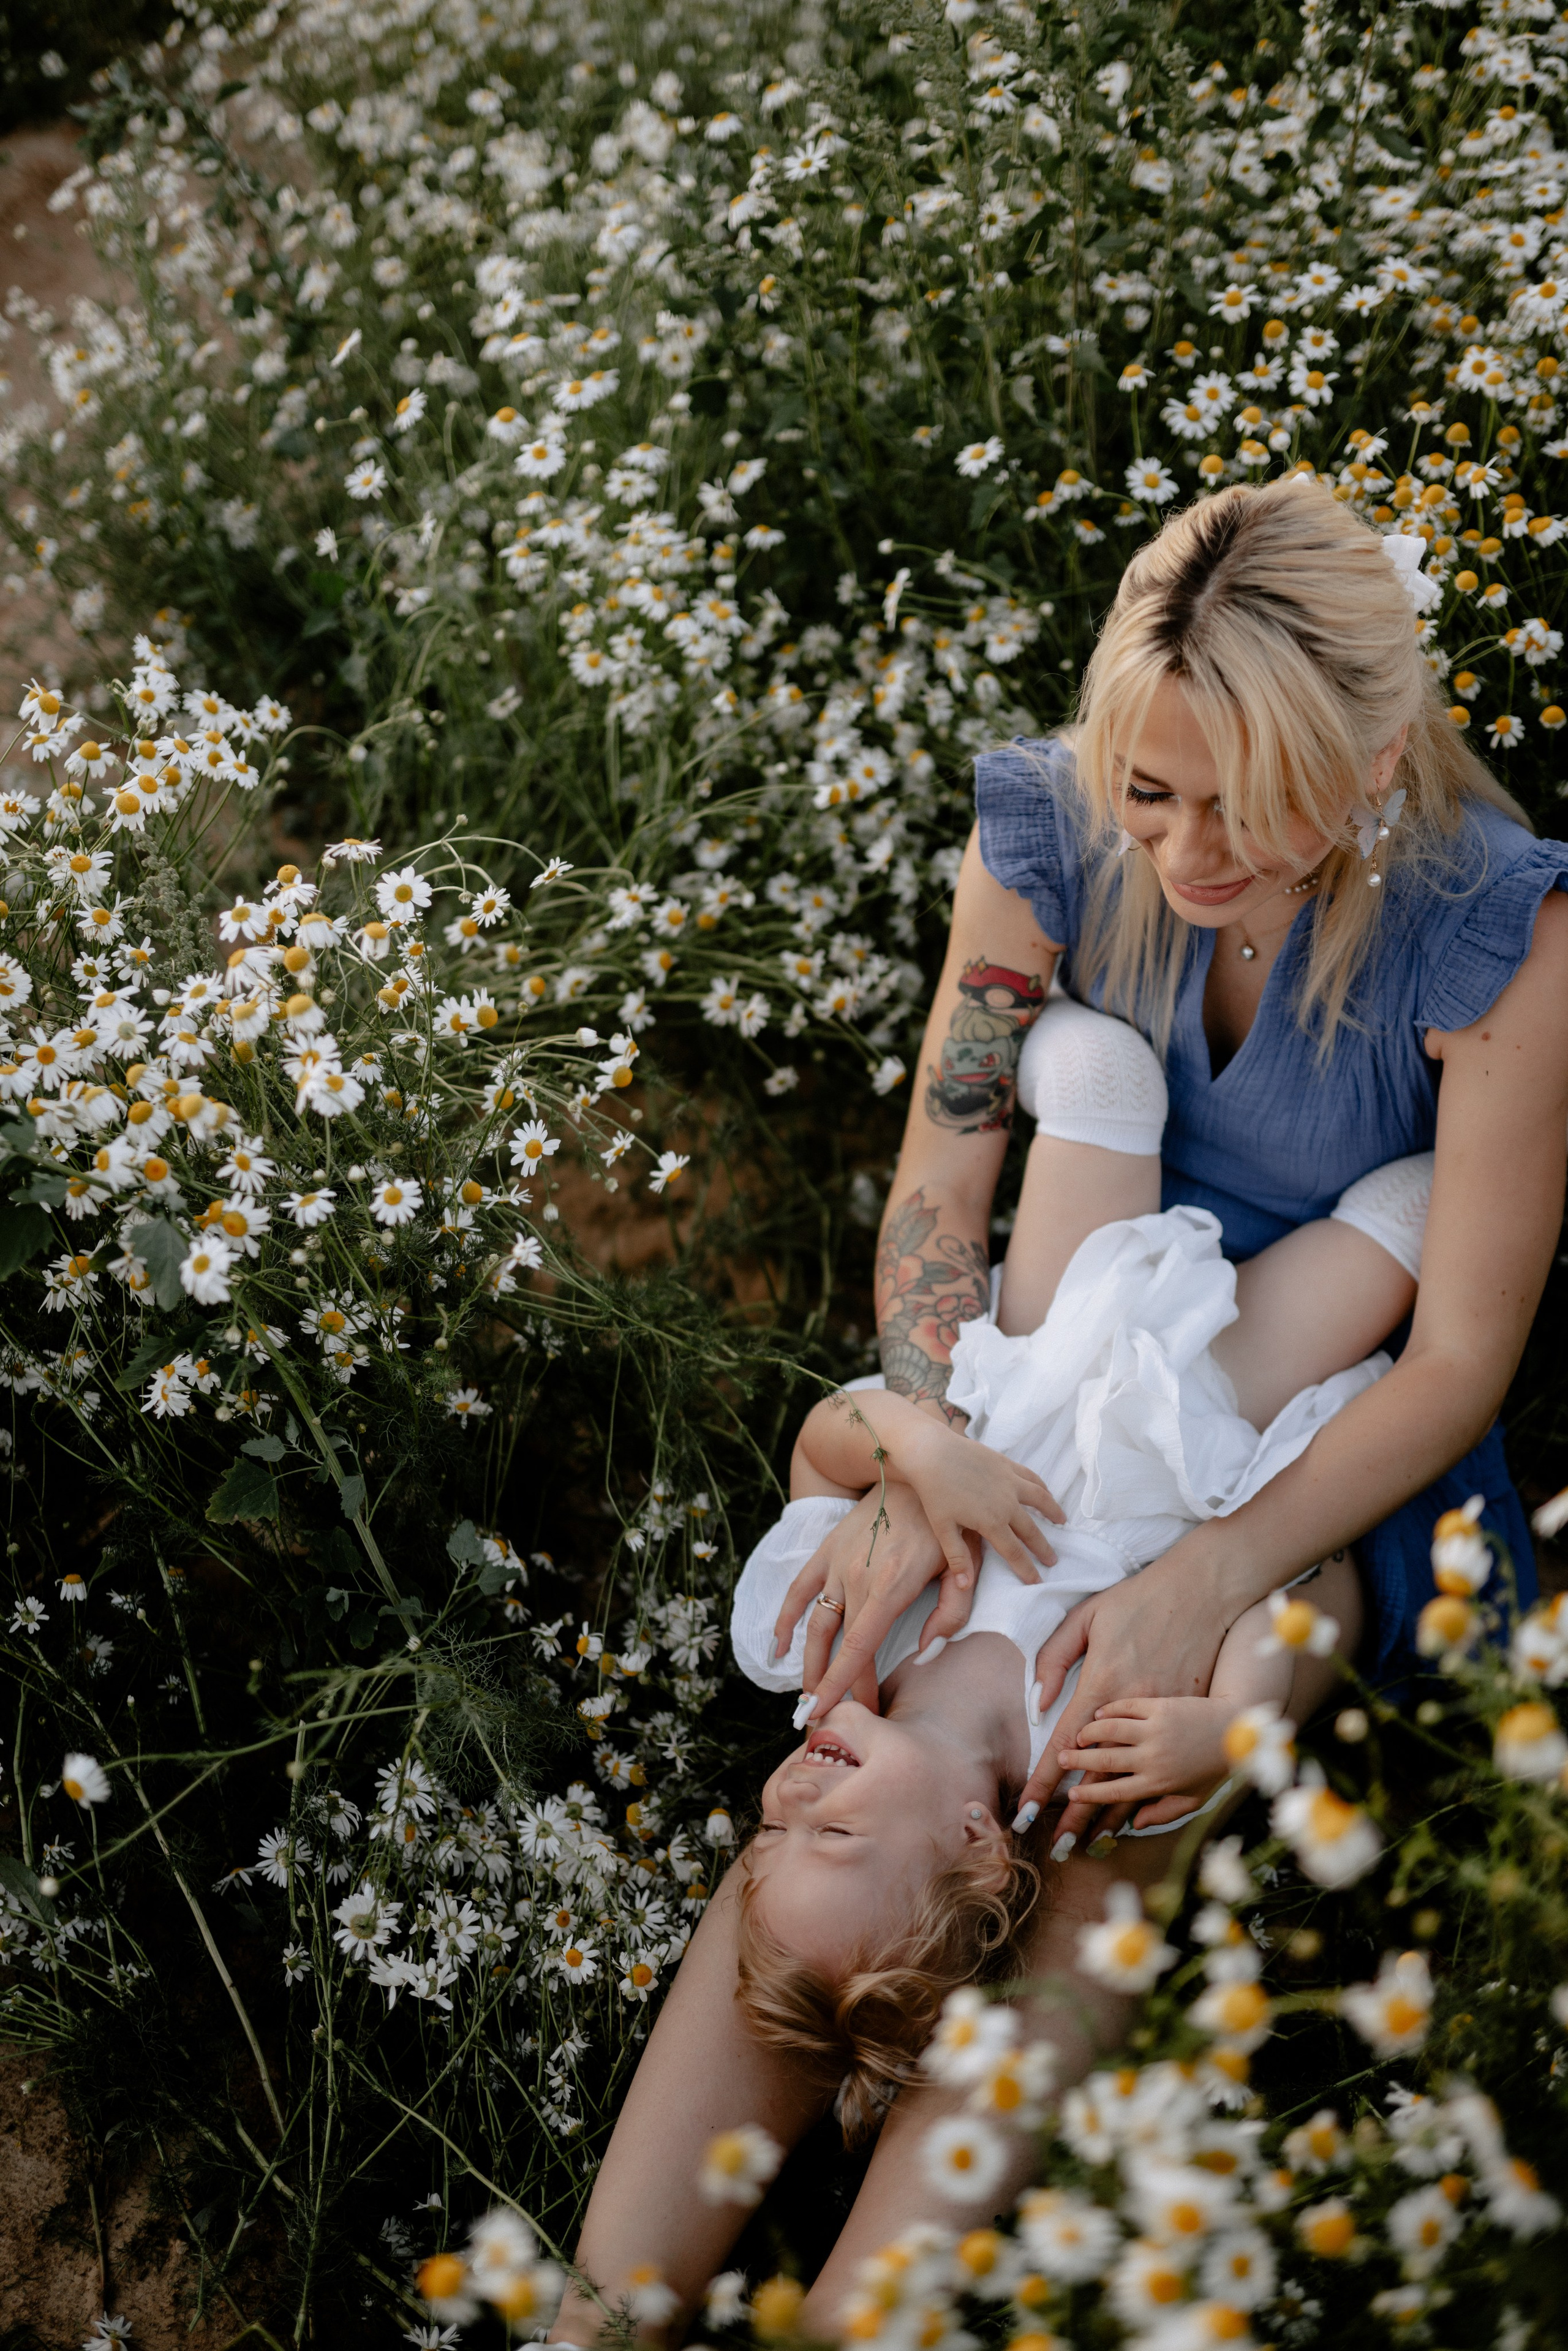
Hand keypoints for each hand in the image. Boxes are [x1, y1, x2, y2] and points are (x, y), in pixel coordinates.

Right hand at [773, 1480, 970, 1716]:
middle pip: (836, 1646)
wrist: (915, 1469)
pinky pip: (798, 1589)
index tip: (837, 1713)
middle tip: (835, 1717)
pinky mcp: (827, 1550)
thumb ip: (951, 1612)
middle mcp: (856, 1578)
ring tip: (809, 1693)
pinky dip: (785, 1618)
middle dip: (832, 1686)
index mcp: (890, 1588)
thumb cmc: (948, 1523)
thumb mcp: (965, 1567)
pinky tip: (779, 1645)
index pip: (859, 1650)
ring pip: (814, 1624)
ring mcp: (837, 1563)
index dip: (845, 1685)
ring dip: (808, 1662)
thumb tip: (928, 1651)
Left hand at [895, 1412, 1063, 1582]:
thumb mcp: (943, 1529)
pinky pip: (1031, 1477)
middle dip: (1043, 1548)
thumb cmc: (934, 1492)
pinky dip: (1042, 1486)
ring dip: (1053, 1511)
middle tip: (1053, 1560)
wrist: (932, 1452)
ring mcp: (1009, 1481)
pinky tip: (1046, 1491)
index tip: (1036, 1581)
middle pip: (1031, 1530)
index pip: (1014, 1552)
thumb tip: (966, 1586)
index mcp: (991, 1522)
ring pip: (1040, 1499)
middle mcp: (1007, 1503)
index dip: (1026, 1568)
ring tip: (1062, 1521)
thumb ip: (958, 1557)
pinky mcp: (1006, 1464)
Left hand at [1012, 1555, 1228, 1846]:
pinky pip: (1161, 1765)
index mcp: (1102, 1683)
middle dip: (1075, 1814)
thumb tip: (1039, 1702)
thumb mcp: (1086, 1617)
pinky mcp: (1185, 1714)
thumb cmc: (1139, 1599)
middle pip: (1098, 1775)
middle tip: (1054, 1844)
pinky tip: (1130, 1815)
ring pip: (1132, 1777)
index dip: (1044, 1783)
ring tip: (1087, 1842)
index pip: (1064, 1746)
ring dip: (1108, 1814)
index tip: (1028, 1811)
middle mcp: (1133, 1708)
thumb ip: (1054, 1658)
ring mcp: (1164, 1715)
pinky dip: (1143, 1794)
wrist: (1204, 1590)